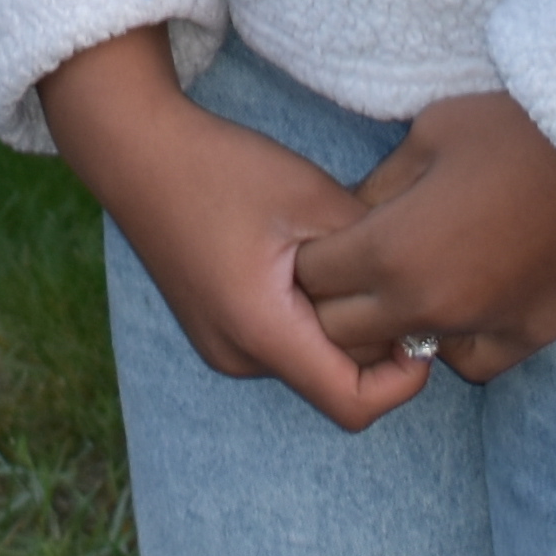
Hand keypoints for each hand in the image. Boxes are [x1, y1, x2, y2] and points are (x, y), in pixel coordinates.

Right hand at [39, 28, 425, 436]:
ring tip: (339, 257)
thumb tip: (418, 284)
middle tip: (390, 272)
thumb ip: (372, 250)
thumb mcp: (311, 197)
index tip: (420, 325)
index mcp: (262, 332)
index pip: (354, 405)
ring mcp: (221, 347)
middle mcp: (238, 356)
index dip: (404, 379)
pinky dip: (308, 316)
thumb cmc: (220, 169)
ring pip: (310, 359)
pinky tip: (305, 259)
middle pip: (335, 381)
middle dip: (372, 338)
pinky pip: (282, 343)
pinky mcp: (215, 329)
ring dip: (338, 323)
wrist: (135, 150)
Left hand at [289, 89, 555, 384]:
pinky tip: (461, 302)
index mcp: (393, 249)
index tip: (322, 236)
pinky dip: (456, 341)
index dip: (310, 255)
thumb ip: (379, 186)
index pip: (312, 278)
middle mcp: (429, 304)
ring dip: (396, 326)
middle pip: (343, 332)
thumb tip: (351, 218)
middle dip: (336, 300)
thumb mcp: (428, 135)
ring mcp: (482, 328)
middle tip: (354, 265)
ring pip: (406, 355)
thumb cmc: (516, 129)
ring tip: (410, 282)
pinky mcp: (530, 337)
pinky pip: (471, 363)